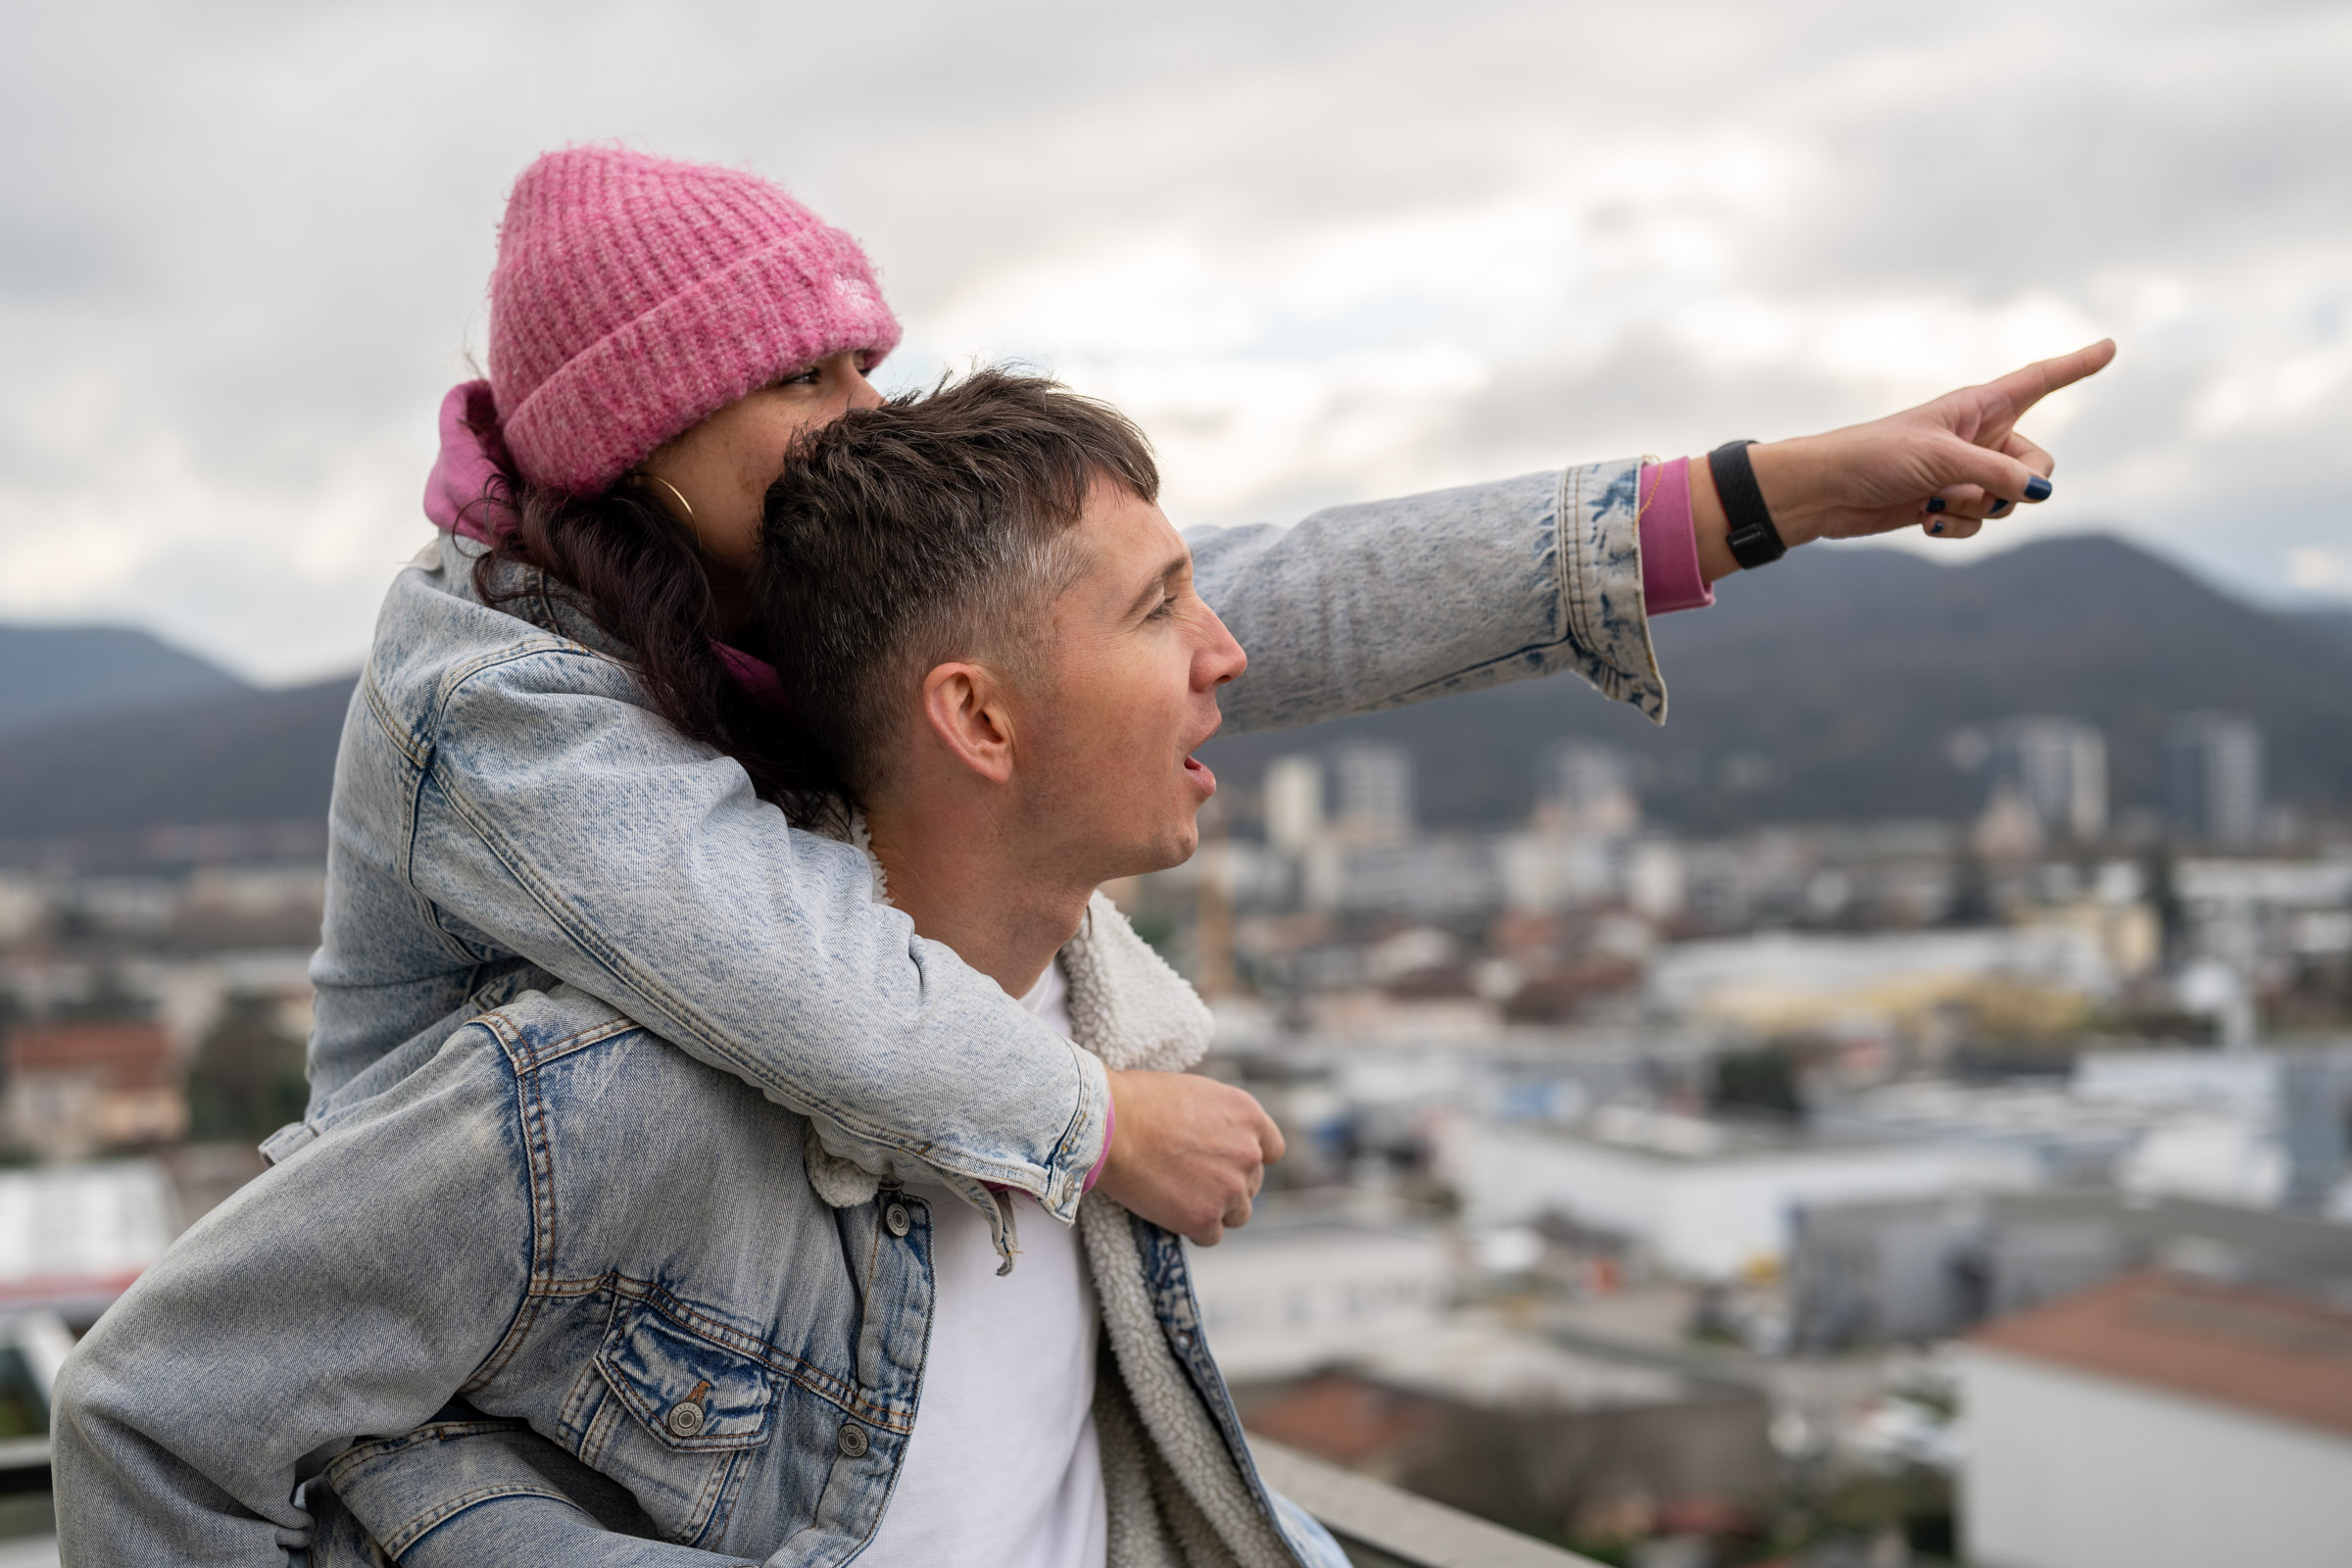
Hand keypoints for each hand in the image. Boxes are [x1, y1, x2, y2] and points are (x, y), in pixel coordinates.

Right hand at [1092, 1069, 1284, 1245]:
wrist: (1110, 1126)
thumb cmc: (1138, 1101)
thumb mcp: (1195, 1093)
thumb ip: (1218, 1119)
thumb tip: (1213, 1136)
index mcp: (1249, 1116)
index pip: (1271, 1149)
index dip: (1248, 1158)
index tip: (1227, 1162)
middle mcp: (1249, 1154)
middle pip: (1251, 1184)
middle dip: (1226, 1184)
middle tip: (1190, 1179)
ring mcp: (1230, 1190)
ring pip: (1237, 1214)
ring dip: (1214, 1210)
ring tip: (1179, 1197)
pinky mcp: (1205, 1219)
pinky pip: (1210, 1236)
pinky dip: (1192, 1229)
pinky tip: (1169, 1213)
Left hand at [1691, 339, 2116, 577]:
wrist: (1826, 492)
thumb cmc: (1876, 456)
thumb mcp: (1943, 459)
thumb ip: (1997, 475)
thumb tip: (2042, 493)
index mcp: (1980, 406)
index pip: (2040, 380)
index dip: (2077, 365)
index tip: (2111, 346)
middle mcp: (1980, 436)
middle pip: (2037, 465)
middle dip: (2014, 485)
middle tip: (1972, 486)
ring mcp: (1965, 472)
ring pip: (2009, 500)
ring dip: (1977, 509)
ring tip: (1935, 501)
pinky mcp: (1947, 504)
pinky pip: (1981, 523)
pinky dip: (1958, 527)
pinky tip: (1925, 522)